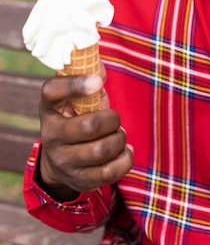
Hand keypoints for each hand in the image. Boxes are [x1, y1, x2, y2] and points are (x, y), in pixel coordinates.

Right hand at [38, 70, 133, 200]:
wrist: (61, 159)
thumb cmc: (76, 117)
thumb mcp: (77, 96)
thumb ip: (89, 76)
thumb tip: (99, 64)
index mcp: (49, 107)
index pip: (52, 91)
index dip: (75, 85)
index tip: (98, 82)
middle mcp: (50, 135)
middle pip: (88, 126)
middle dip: (112, 119)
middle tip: (114, 118)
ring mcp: (63, 160)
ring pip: (101, 150)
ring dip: (119, 138)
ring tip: (118, 134)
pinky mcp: (79, 180)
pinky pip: (109, 173)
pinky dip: (125, 159)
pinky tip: (124, 151)